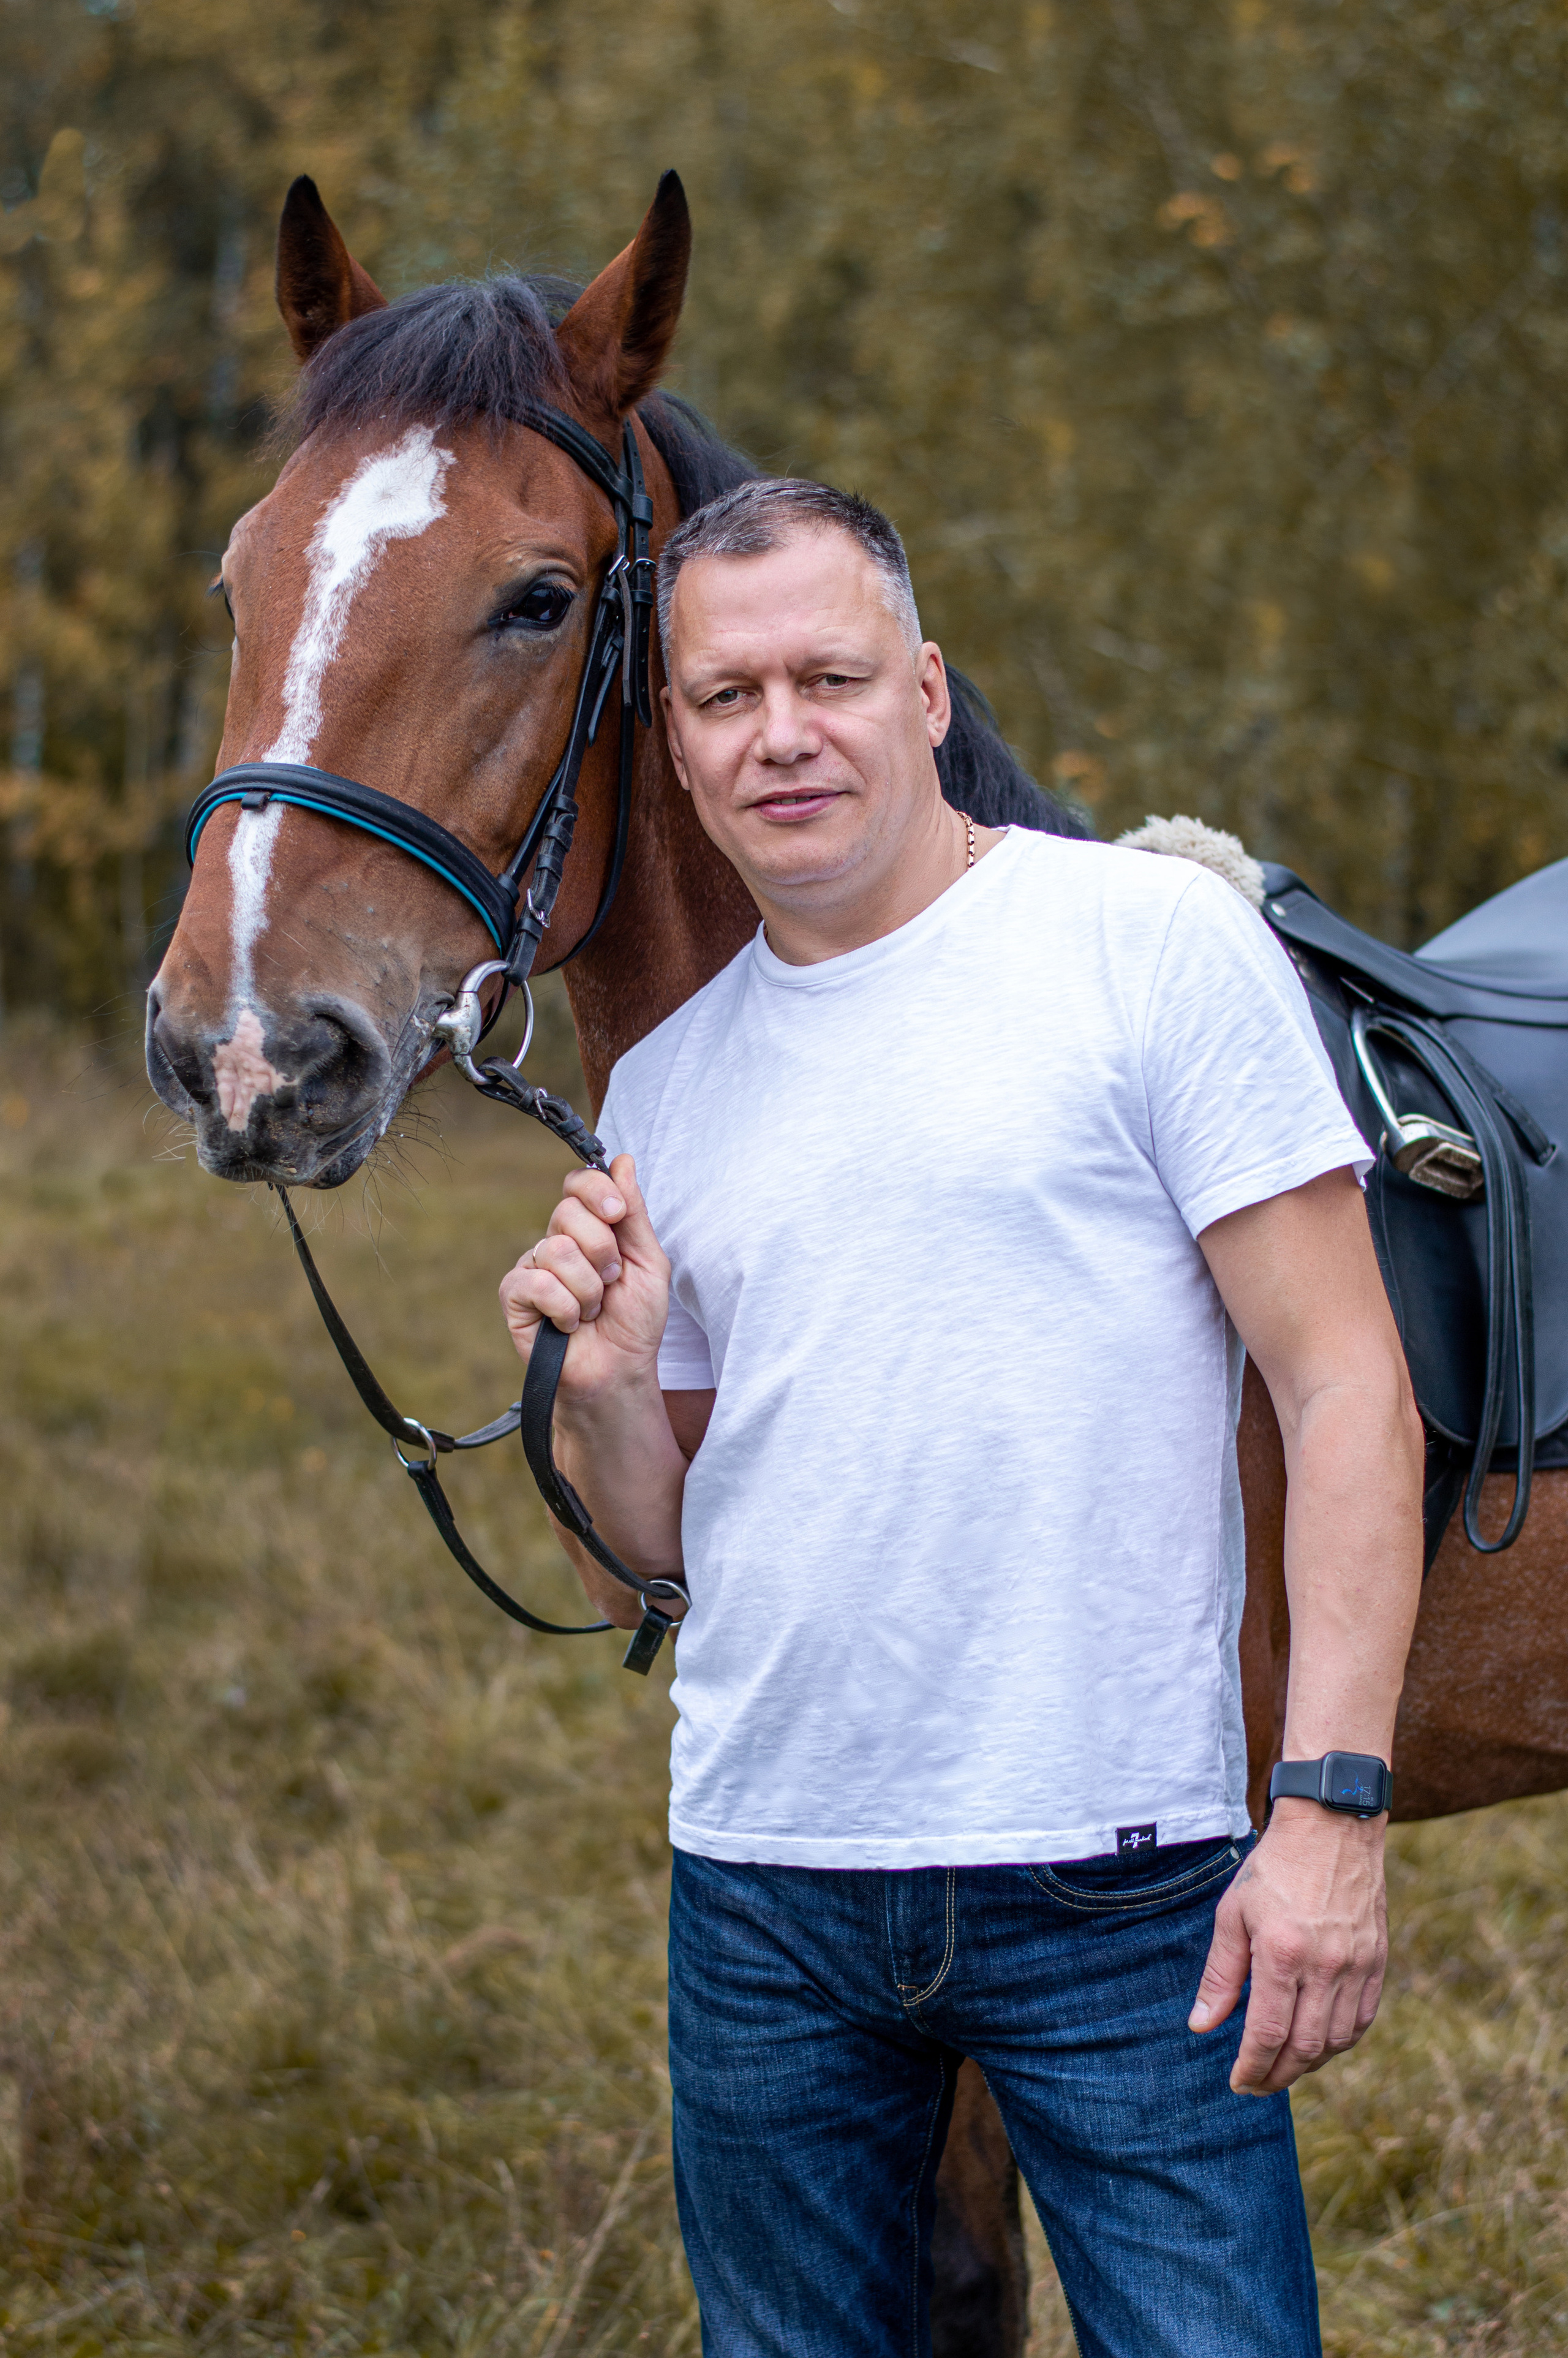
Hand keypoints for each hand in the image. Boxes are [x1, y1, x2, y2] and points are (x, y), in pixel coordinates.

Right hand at [498, 1154, 669, 1401]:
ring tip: (592, 1310)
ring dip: (588, 1289)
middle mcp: (557, 1240)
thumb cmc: (635, 1320)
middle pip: (568, 1212)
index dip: (597, 1191)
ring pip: (557, 1250)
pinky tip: (569, 1324)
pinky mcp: (514, 1295)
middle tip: (610, 1283)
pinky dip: (565, 1309)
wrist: (619, 1370)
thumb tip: (623, 1160)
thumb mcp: (649, 1262)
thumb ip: (634, 1213)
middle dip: (602, 1252)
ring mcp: (533, 1266)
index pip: (579, 1183)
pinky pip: (537, 1283)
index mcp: (589, 1227)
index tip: (617, 1216)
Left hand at [1188, 1802, 1387, 2093]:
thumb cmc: (1274, 1867)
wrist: (1332, 1826)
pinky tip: (1319, 2045)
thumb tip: (1202, 2026)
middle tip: (1257, 2085)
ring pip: (1336, 2040)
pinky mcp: (1377, 1961)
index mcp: (1283, 1953)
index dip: (1252, 2067)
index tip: (1238, 2082)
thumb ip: (1220, 1975)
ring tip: (1283, 2068)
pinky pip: (1362, 2020)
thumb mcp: (1233, 1913)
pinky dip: (1340, 2042)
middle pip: (1305, 2047)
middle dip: (1278, 2076)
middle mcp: (1326, 1965)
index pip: (1269, 2033)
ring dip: (1308, 2065)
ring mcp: (1357, 1965)